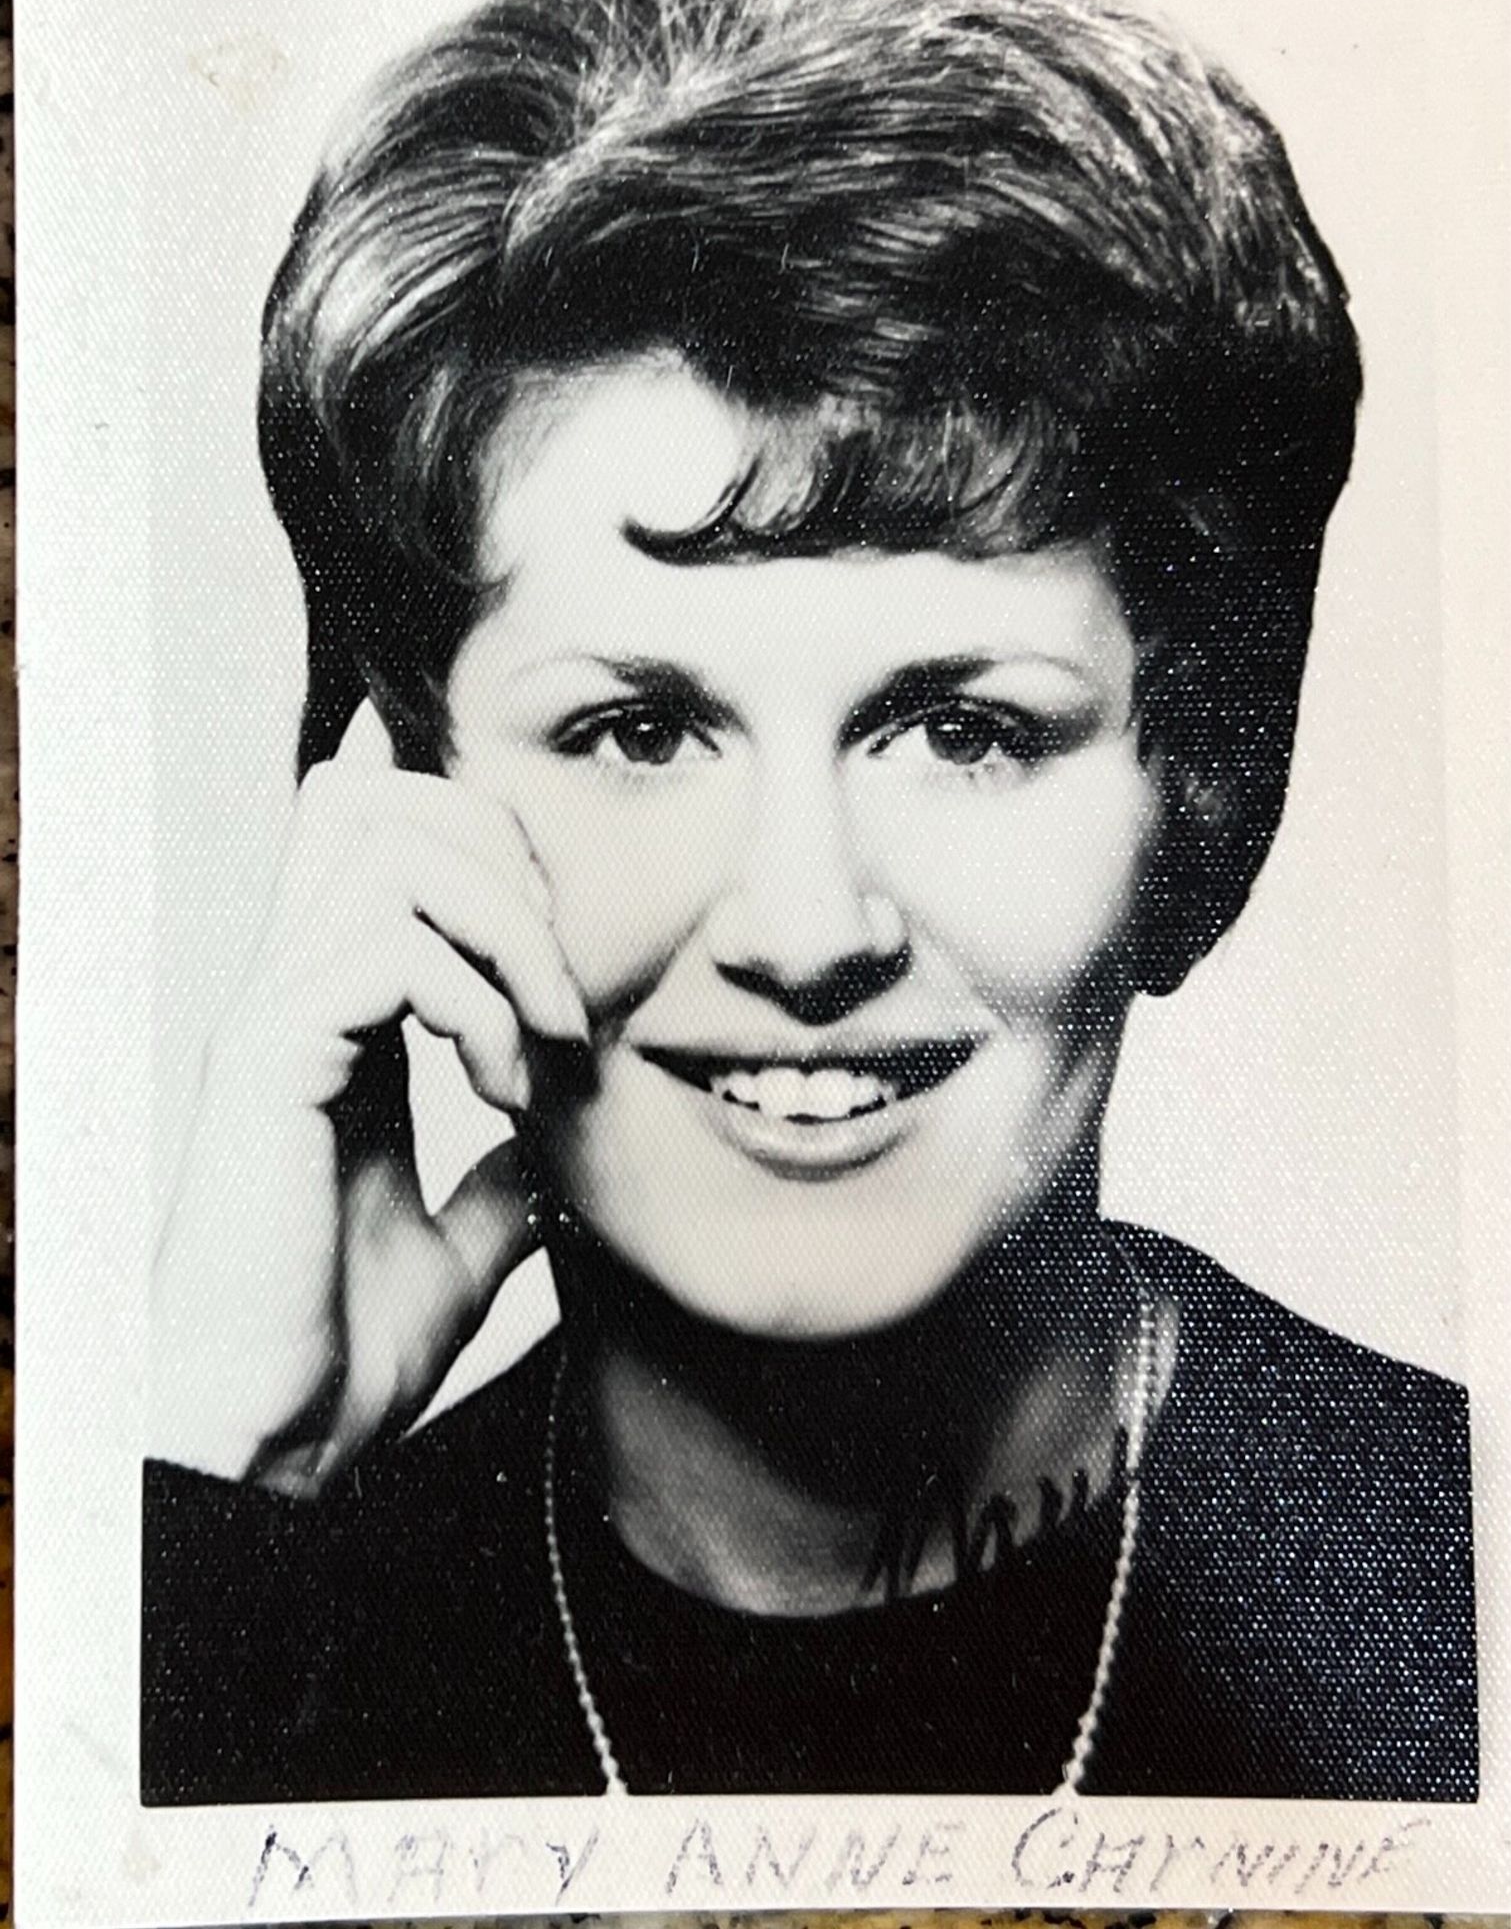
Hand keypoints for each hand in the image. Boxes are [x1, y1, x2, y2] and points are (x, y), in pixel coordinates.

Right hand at [148, 701, 587, 1491]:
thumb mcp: (454, 1254)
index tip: (563, 972)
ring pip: (390, 851)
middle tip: (563, 996)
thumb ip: (499, 1187)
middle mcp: (291, 997)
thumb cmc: (334, 1358)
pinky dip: (478, 1005)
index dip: (488, 853)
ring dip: (507, 933)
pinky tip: (506, 1090)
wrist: (265, 1448)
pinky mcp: (270, 1063)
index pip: (379, 839)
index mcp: (331, 1026)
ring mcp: (273, 1022)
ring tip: (547, 1046)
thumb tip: (561, 1150)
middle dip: (507, 863)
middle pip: (378, 801)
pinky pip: (389, 953)